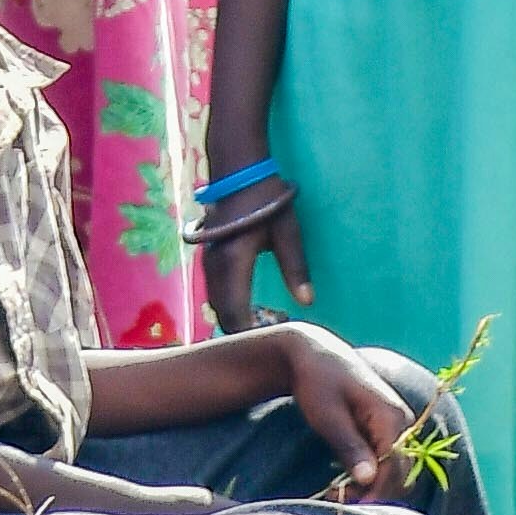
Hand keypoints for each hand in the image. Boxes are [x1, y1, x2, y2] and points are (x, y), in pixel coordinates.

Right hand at [202, 169, 309, 331]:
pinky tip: (249, 308)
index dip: (251, 333)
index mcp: (234, 262)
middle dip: (244, 331)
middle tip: (272, 335)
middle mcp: (215, 267)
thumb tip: (307, 303)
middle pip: (223, 314)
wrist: (238, 174)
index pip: (236, 313)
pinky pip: (215, 294)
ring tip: (264, 323)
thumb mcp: (288, 232)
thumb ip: (296, 268)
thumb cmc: (268, 201)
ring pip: (216, 305)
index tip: (273, 339)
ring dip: (236, 319)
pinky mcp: (209, 260)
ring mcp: (208, 264)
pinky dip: (230, 307)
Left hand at [270, 323, 412, 498]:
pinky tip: (345, 480)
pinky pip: (388, 460)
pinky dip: (371, 475)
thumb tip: (370, 479)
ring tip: (338, 492)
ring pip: (396, 470)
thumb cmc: (317, 382)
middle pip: (402, 473)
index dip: (376, 492)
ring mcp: (398, 425)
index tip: (347, 507)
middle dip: (375, 493)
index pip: (396, 467)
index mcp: (392, 416)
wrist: (313, 354)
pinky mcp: (388, 429)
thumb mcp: (328, 416)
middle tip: (337, 500)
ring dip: (373, 487)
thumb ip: (350, 446)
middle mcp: (404, 422)